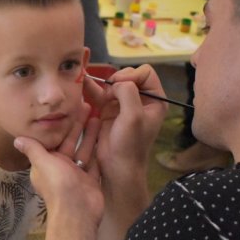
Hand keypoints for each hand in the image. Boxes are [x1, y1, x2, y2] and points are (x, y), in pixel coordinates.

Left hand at [14, 107, 103, 229]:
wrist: (78, 212)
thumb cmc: (58, 186)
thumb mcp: (43, 164)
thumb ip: (33, 150)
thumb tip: (17, 139)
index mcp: (47, 162)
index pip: (54, 139)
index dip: (61, 124)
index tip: (69, 109)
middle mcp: (61, 167)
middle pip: (70, 141)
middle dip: (78, 125)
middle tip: (87, 106)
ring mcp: (77, 174)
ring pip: (84, 149)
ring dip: (90, 134)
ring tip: (99, 115)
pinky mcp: (91, 179)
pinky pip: (95, 161)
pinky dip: (99, 150)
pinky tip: (106, 135)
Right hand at [91, 66, 165, 219]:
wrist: (117, 166)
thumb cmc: (130, 144)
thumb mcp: (133, 116)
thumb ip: (128, 92)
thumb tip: (117, 82)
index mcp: (155, 100)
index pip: (145, 73)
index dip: (132, 75)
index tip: (120, 86)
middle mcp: (141, 99)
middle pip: (129, 75)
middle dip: (117, 80)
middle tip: (109, 94)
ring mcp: (124, 104)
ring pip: (114, 83)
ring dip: (104, 84)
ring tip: (96, 88)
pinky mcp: (109, 110)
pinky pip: (101, 94)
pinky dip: (93, 88)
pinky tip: (84, 82)